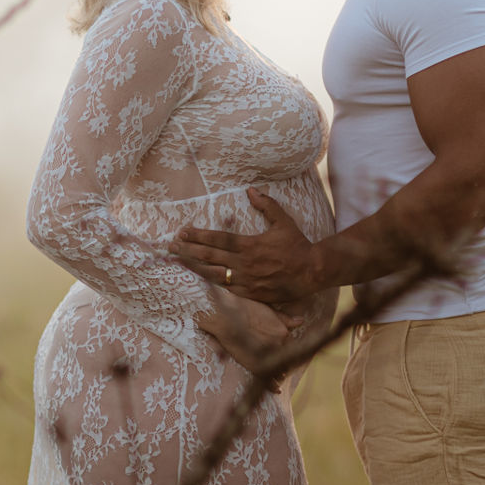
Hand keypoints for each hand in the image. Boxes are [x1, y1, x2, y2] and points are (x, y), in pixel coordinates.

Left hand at [171, 189, 322, 303]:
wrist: (312, 271)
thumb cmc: (297, 245)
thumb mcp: (284, 222)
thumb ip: (267, 205)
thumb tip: (252, 191)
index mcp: (250, 245)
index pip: (218, 239)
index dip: (198, 235)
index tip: (183, 231)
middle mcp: (244, 264)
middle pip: (210, 256)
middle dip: (188, 250)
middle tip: (171, 246)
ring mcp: (246, 281)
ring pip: (213, 274)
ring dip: (194, 267)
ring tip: (179, 261)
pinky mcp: (251, 294)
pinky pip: (226, 289)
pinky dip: (211, 283)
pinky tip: (199, 278)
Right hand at [204, 285, 304, 388]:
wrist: (226, 316)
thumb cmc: (245, 310)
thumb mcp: (268, 311)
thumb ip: (285, 319)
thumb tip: (301, 321)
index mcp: (283, 333)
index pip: (292, 347)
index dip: (291, 353)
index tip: (288, 356)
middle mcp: (279, 345)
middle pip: (286, 359)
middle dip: (286, 363)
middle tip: (285, 368)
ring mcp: (267, 356)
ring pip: (278, 369)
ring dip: (280, 373)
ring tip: (280, 377)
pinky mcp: (254, 365)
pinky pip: (267, 379)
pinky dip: (273, 385)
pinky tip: (277, 390)